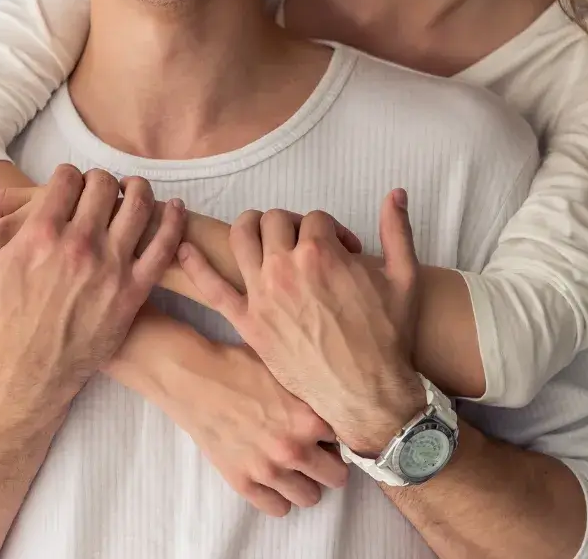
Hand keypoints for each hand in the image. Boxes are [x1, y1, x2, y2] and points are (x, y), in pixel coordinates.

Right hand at [0, 182, 186, 317]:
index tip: (71, 183)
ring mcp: (111, 266)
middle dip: (101, 180)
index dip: (70, 174)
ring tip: (133, 190)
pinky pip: (164, 245)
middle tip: (99, 189)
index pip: (69, 178)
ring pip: (138, 205)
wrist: (28, 371)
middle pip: (104, 186)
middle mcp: (80, 244)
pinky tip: (175, 207)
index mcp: (42, 234)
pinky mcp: (134, 289)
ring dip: (138, 189)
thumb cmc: (1, 318)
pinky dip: (174, 220)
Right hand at [122, 312, 348, 516]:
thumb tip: (334, 395)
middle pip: (336, 476)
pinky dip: (280, 497)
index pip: (347, 440)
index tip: (331, 430)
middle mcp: (293, 449)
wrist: (195, 378)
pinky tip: (276, 479)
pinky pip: (277, 509)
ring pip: (310, 497)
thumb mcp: (285, 370)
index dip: (338, 433)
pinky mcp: (243, 483)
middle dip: (331, 463)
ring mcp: (267, 471)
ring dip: (308, 482)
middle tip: (320, 452)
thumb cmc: (239, 366)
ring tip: (298, 467)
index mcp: (307, 418)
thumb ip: (310, 392)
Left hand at [178, 191, 425, 453]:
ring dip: (250, 226)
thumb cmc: (388, 337)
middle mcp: (285, 268)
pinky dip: (195, 264)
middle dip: (294, 224)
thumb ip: (397, 229)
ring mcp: (262, 295)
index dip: (333, 229)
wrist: (368, 394)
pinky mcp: (248, 323)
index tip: (346, 250)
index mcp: (321, 253)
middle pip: (275, 219)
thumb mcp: (404, 277)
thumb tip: (397, 192)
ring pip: (241, 237)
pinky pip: (212, 288)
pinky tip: (183, 248)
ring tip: (262, 234)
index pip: (316, 218)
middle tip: (308, 244)